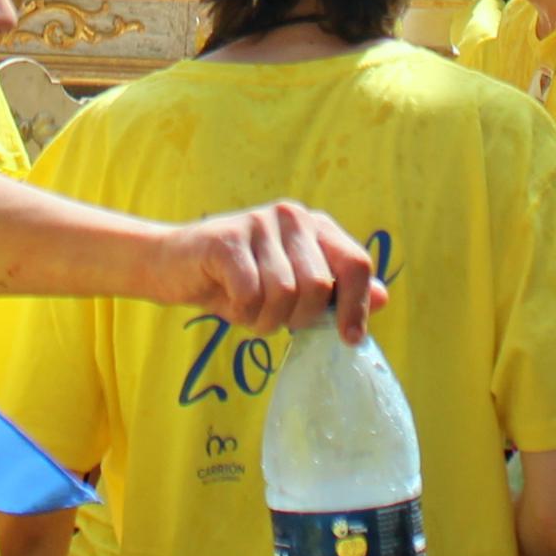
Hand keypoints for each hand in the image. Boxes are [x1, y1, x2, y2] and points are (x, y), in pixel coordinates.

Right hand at [149, 202, 382, 342]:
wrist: (172, 266)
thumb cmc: (237, 281)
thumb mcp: (291, 288)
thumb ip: (335, 290)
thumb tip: (384, 298)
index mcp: (314, 226)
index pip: (355, 263)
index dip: (356, 305)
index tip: (348, 339)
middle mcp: (292, 216)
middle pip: (319, 286)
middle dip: (296, 318)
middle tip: (270, 318)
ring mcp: (259, 222)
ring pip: (284, 293)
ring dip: (264, 318)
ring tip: (246, 309)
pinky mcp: (227, 239)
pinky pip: (251, 293)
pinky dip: (241, 311)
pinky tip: (228, 301)